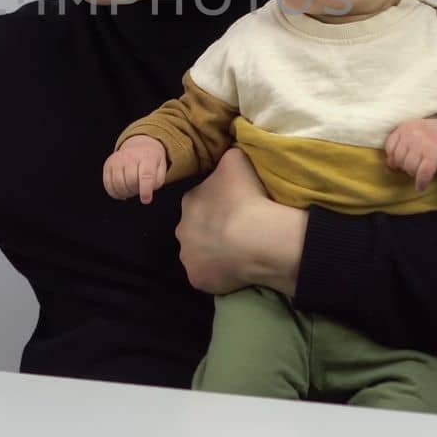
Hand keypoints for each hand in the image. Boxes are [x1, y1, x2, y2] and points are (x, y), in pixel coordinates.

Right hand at [104, 135, 168, 203]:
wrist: (138, 147)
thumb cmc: (151, 163)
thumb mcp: (161, 169)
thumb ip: (156, 182)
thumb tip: (145, 193)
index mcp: (147, 157)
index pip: (146, 175)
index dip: (145, 190)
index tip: (146, 200)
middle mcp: (130, 156)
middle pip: (131, 182)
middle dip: (136, 191)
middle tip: (139, 188)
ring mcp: (117, 160)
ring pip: (118, 185)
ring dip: (126, 193)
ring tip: (131, 189)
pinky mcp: (108, 165)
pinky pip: (108, 185)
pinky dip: (115, 193)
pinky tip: (122, 191)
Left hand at [176, 148, 305, 295]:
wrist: (255, 237)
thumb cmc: (246, 196)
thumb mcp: (236, 159)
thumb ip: (227, 156)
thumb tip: (228, 156)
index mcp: (189, 200)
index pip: (201, 201)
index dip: (219, 205)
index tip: (237, 208)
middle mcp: (181, 229)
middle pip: (197, 228)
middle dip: (213, 229)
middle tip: (239, 230)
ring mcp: (188, 257)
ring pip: (201, 254)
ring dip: (215, 253)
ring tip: (240, 251)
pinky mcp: (197, 280)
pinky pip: (208, 276)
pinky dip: (220, 274)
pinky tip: (237, 269)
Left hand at [384, 117, 436, 191]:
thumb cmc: (435, 137)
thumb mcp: (415, 133)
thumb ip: (401, 144)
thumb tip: (389, 164)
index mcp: (406, 127)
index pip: (390, 146)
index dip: (394, 157)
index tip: (400, 162)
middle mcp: (413, 134)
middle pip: (399, 159)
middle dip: (405, 166)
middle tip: (415, 166)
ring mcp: (424, 144)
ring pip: (409, 168)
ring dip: (414, 173)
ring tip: (421, 171)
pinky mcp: (435, 156)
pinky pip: (422, 174)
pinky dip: (421, 183)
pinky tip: (421, 186)